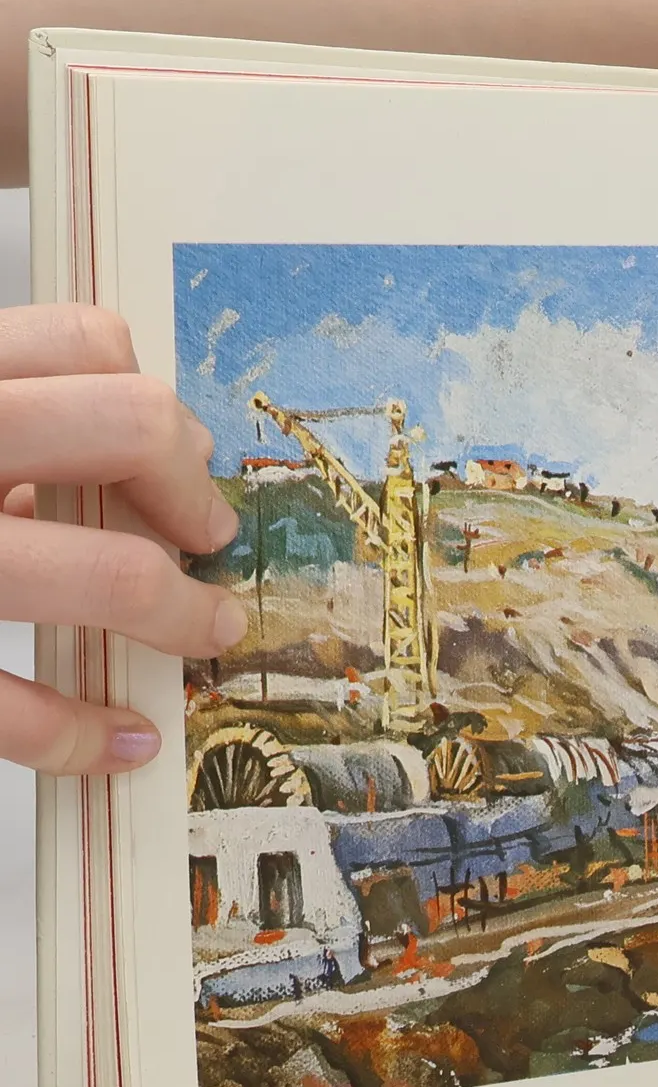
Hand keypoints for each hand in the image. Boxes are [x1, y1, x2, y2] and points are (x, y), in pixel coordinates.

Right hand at [0, 306, 243, 773]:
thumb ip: (19, 417)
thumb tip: (166, 446)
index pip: (87, 344)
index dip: (151, 400)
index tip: (175, 455)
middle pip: (129, 426)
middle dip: (189, 487)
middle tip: (206, 533)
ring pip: (111, 572)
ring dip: (180, 611)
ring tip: (209, 626)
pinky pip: (9, 707)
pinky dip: (81, 734)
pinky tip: (123, 742)